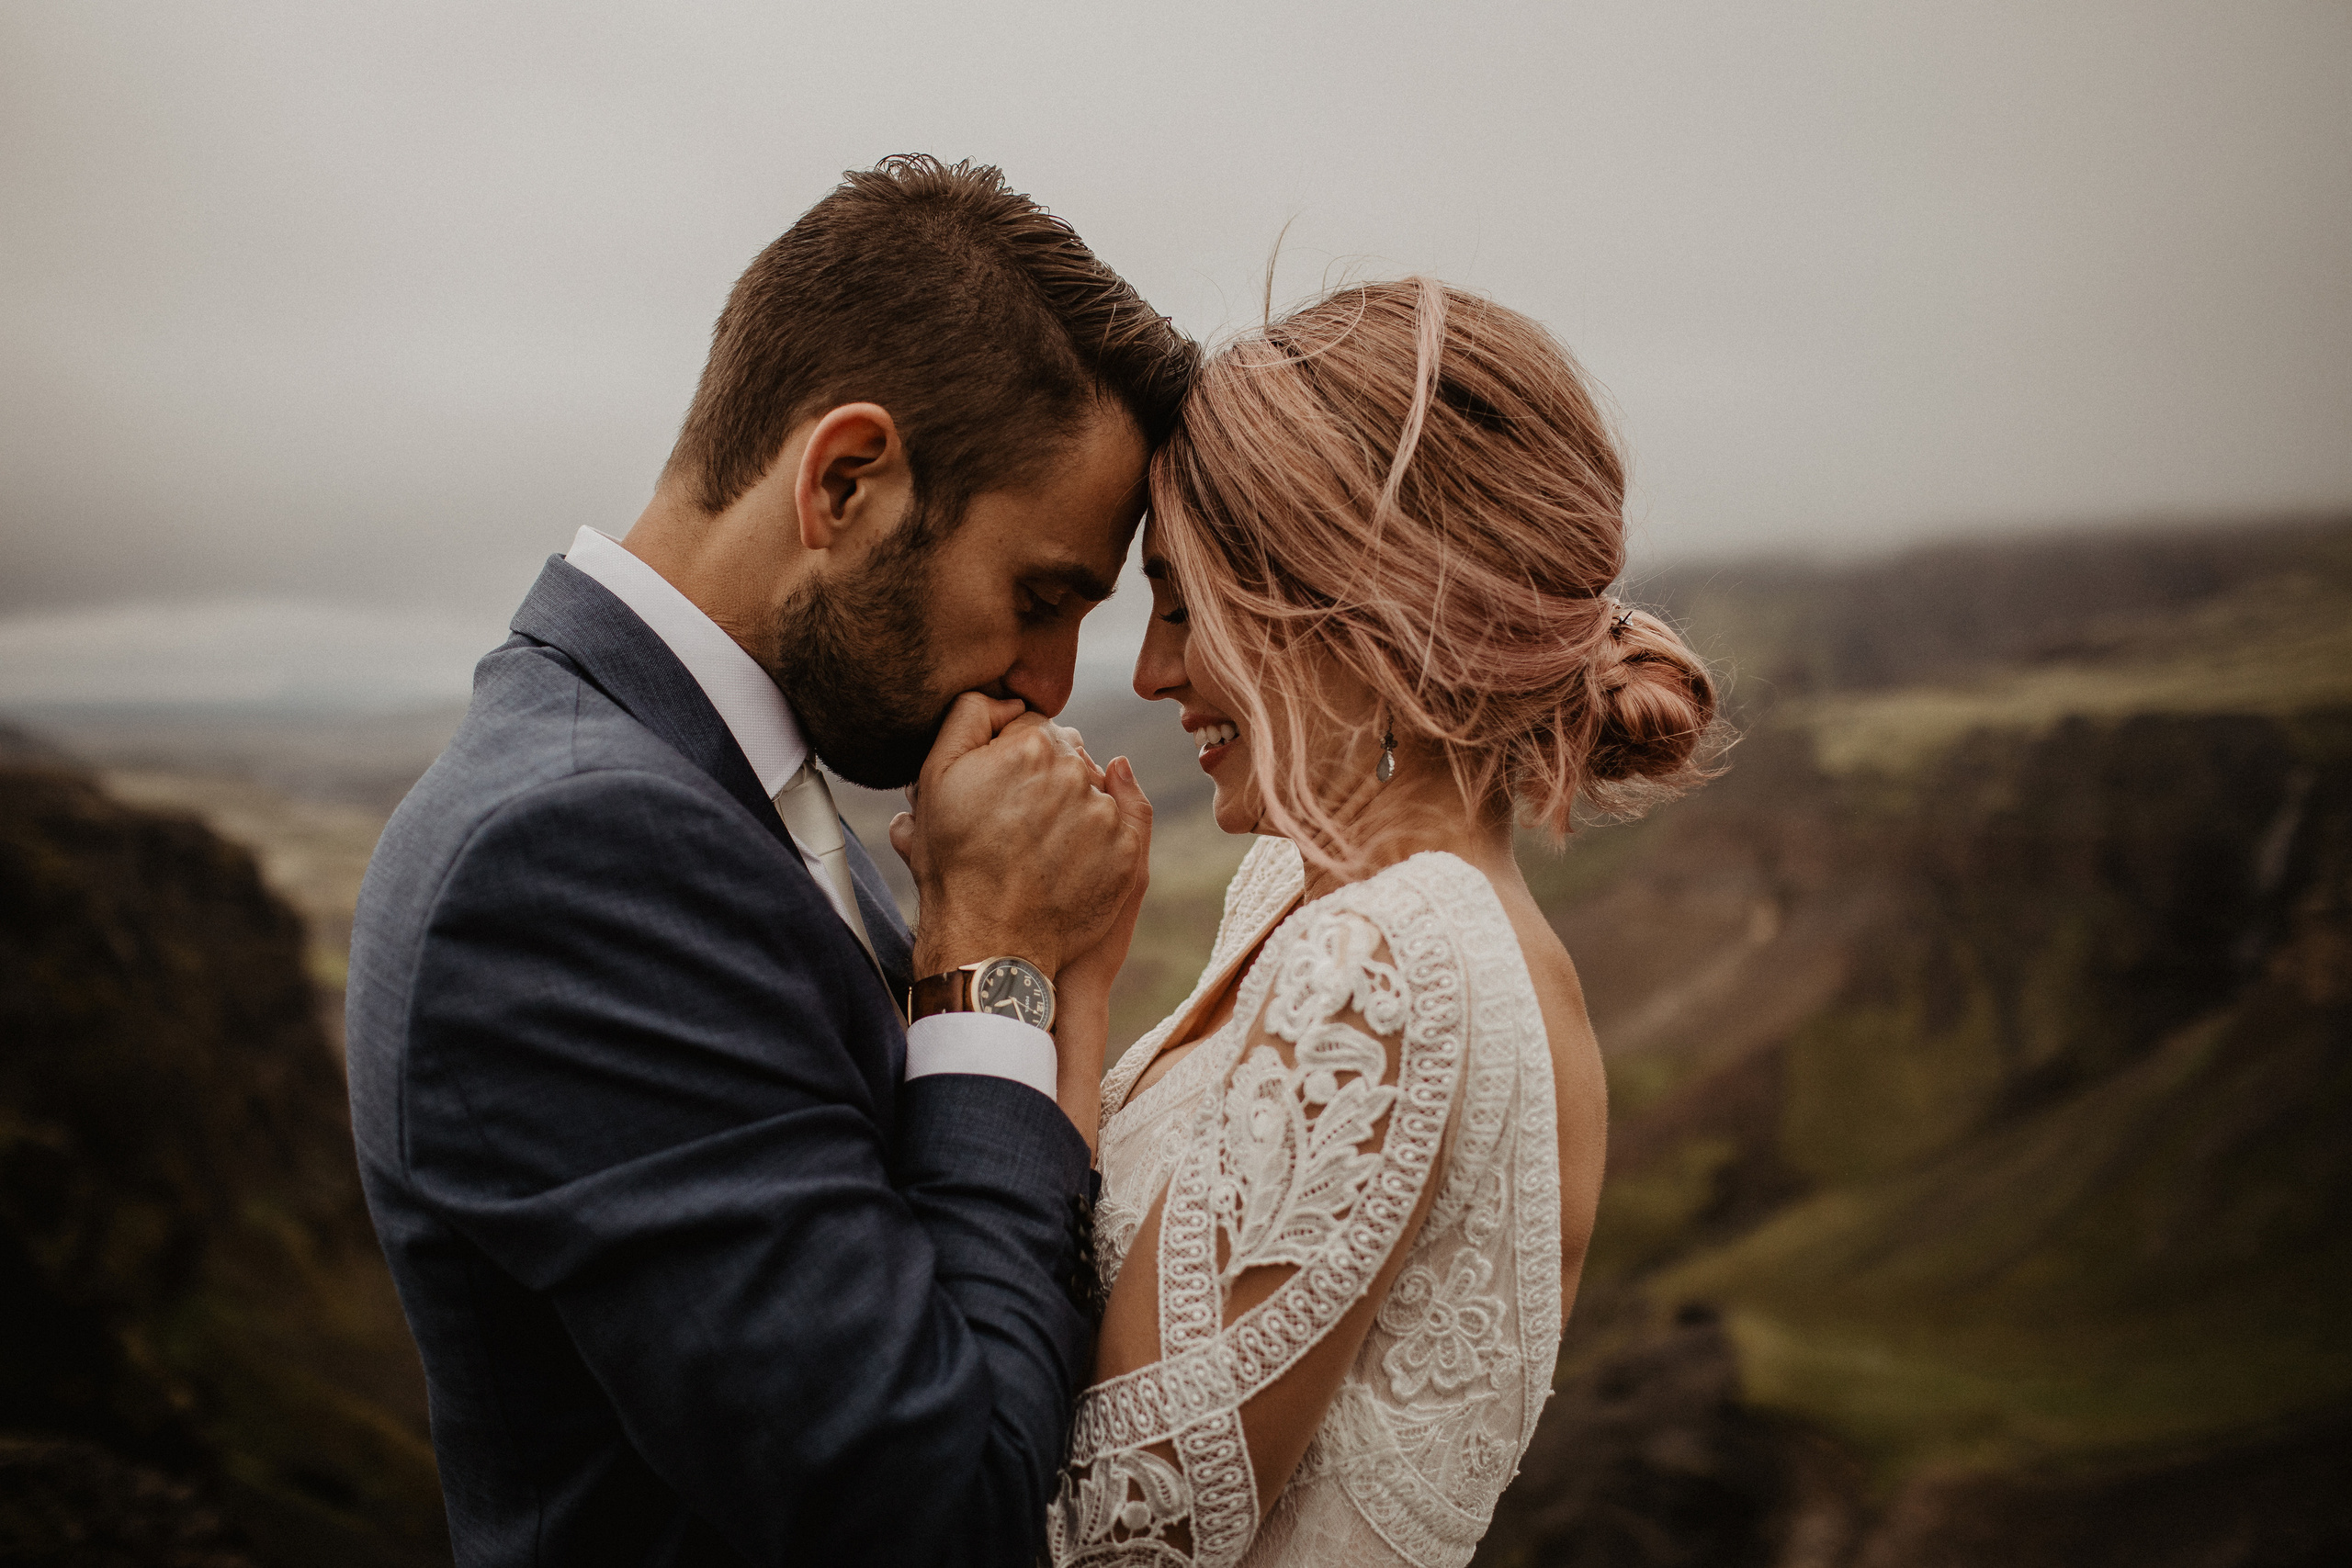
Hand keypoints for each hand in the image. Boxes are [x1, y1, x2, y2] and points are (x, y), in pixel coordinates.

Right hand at [890, 694, 1150, 979]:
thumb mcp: (935, 778)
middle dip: (1042, 772)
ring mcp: (1106, 812)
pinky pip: (1120, 821)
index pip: (1028, 725)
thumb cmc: (953, 861)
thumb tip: (1011, 701)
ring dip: (1072, 800)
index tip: (994, 784)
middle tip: (1014, 814)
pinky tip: (1069, 852)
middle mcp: (1076, 770)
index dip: (1007, 752)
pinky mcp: (1127, 850)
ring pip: (1092, 785)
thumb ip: (970, 717)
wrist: (988, 939)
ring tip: (1037, 840)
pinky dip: (1100, 830)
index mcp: (1030, 744)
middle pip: (1064, 752)